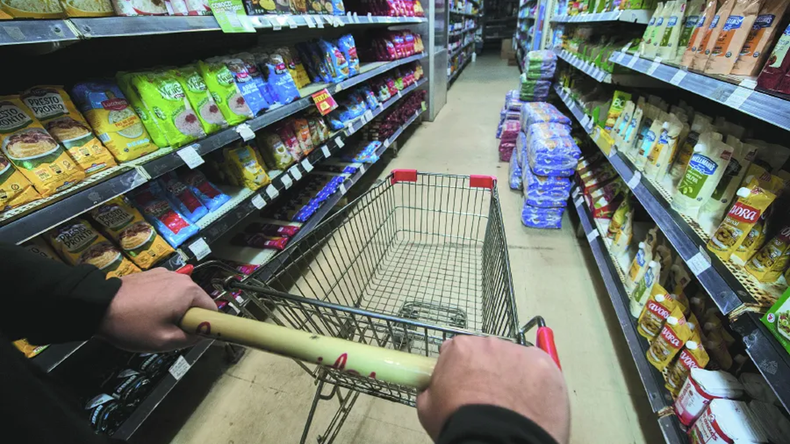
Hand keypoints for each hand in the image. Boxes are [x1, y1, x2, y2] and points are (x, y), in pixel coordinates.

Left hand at [98, 268, 217, 351]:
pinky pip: (168, 290)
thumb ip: (192, 339)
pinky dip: (163, 301)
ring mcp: (166, 274)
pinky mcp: (152, 274)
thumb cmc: (132, 325)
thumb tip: (204, 334)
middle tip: (169, 332)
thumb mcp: (165, 341)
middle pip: (197, 302)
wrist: (97, 306)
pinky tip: (146, 311)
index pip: (213, 310)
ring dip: (175, 309)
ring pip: (182, 297)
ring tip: (154, 322)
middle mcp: (181, 278)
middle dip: (188, 318)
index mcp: (189, 292)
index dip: (206, 326)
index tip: (192, 336)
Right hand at [417, 336, 569, 443]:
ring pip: (516, 362)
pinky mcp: (547, 366)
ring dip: (515, 378)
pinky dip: (538, 385)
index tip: (463, 386)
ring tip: (514, 407)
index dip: (460, 369)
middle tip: (489, 399)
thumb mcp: (428, 408)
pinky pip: (540, 372)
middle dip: (489, 372)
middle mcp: (491, 343)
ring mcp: (521, 353)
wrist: (496, 440)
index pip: (457, 351)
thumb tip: (433, 388)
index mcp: (461, 348)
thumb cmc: (457, 423)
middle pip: (489, 354)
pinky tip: (532, 405)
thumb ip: (432, 389)